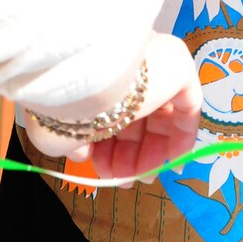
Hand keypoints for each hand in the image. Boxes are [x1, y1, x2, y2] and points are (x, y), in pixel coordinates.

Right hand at [22, 33, 201, 182]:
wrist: (76, 74)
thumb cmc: (60, 101)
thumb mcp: (56, 131)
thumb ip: (70, 144)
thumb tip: (79, 152)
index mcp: (95, 70)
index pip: (109, 112)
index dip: (107, 147)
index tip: (104, 171)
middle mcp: (126, 63)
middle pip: (136, 117)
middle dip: (127, 154)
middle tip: (121, 179)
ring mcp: (153, 62)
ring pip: (159, 117)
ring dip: (149, 154)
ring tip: (136, 178)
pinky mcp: (178, 65)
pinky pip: (186, 109)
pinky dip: (180, 139)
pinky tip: (166, 164)